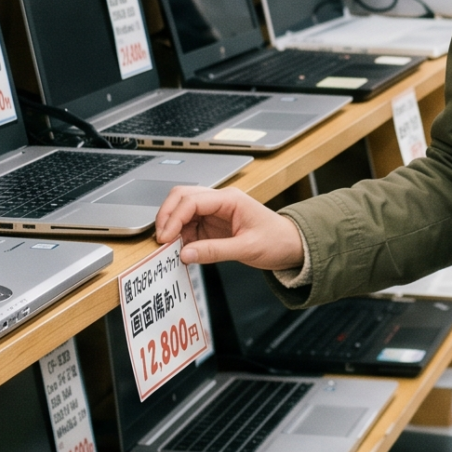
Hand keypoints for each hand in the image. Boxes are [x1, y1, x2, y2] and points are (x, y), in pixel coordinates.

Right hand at [154, 186, 304, 271]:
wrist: (291, 246)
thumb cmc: (277, 240)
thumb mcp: (247, 248)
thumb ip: (215, 251)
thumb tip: (186, 254)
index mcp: (230, 199)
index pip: (192, 200)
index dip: (174, 218)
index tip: (165, 238)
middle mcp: (220, 201)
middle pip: (182, 197)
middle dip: (167, 216)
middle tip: (160, 239)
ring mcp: (215, 212)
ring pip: (182, 210)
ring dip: (172, 227)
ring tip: (169, 247)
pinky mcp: (212, 225)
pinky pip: (189, 225)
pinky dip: (180, 236)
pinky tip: (180, 249)